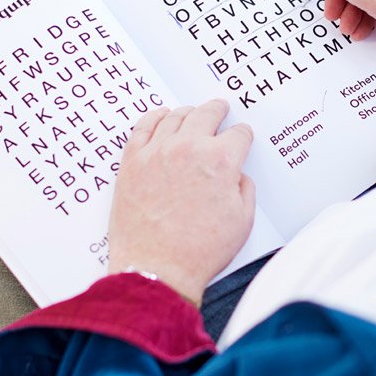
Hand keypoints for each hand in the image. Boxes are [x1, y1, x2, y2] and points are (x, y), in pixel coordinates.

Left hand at [107, 100, 255, 303]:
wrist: (158, 268)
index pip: (238, 135)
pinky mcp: (132, 162)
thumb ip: (243, 190)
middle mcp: (189, 148)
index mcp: (221, 161)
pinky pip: (143, 127)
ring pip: (175, 117)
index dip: (242, 136)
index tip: (241, 137)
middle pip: (207, 115)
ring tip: (192, 112)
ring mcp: (157, 152)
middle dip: (217, 110)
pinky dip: (155, 117)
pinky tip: (161, 116)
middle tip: (220, 108)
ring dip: (188, 112)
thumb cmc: (199, 250)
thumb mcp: (242, 221)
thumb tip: (236, 176)